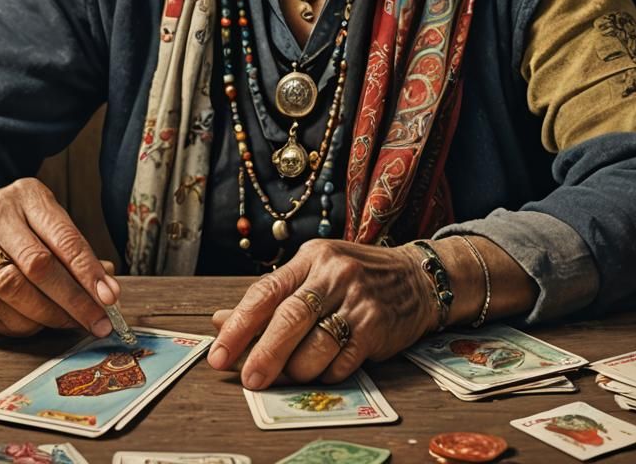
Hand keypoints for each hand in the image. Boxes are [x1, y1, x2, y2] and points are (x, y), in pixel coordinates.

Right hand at [0, 177, 120, 336]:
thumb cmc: (16, 225)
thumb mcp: (47, 219)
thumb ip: (75, 250)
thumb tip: (107, 289)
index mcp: (25, 197)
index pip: (62, 238)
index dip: (88, 272)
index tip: (110, 296)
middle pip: (37, 268)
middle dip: (73, 301)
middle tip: (98, 321)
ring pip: (12, 294)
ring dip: (48, 317)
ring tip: (70, 322)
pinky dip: (21, 326)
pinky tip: (38, 324)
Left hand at [207, 239, 436, 388]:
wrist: (417, 278)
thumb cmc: (355, 277)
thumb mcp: (313, 272)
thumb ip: (271, 297)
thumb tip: (220, 320)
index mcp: (310, 257)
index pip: (266, 291)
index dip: (238, 325)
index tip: (218, 353)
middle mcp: (333, 274)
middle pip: (290, 318)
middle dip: (264, 353)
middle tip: (248, 379)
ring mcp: (357, 300)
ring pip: (315, 346)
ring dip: (296, 370)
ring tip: (289, 375)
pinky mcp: (377, 326)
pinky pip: (342, 362)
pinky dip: (326, 373)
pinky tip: (323, 370)